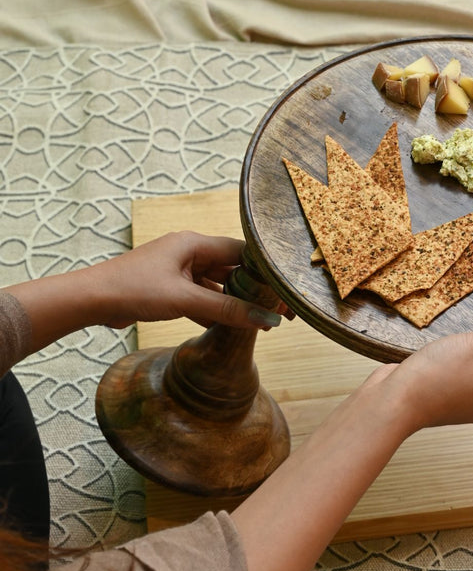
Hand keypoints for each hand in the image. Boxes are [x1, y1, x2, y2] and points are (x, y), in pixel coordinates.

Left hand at [91, 231, 290, 329]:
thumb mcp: (185, 300)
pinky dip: (215, 310)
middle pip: (232, 269)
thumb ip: (226, 310)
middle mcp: (190, 252)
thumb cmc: (133, 289)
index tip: (285, 290)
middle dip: (254, 290)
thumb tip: (265, 320)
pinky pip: (202, 297)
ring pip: (218, 285)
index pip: (242, 252)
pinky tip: (229, 327)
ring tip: (260, 322)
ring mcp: (180, 270)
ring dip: (235, 303)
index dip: (265, 272)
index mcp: (194, 243)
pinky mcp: (171, 287)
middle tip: (279, 310)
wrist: (90, 300)